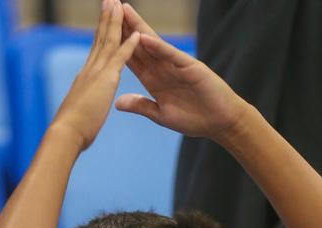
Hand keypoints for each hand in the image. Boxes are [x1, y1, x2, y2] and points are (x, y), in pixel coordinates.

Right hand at [50, 0, 139, 150]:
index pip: (94, 51)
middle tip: (109, 1)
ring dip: (116, 22)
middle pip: (99, 39)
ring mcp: (97, 73)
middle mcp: (89, 71)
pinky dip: (129, 45)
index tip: (103, 21)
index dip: (99, 34)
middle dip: (105, 20)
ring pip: (109, 41)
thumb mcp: (78, 114)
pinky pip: (120, 58)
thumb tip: (79, 111)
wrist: (66, 133)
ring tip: (119, 4)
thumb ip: (81, 107)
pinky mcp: (106, 80)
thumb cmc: (71, 130)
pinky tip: (136, 33)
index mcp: (84, 78)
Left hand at [116, 3, 247, 140]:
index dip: (116, 44)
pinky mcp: (190, 68)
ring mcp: (176, 66)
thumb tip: (117, 102)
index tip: (101, 31)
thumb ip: (141, 106)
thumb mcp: (162, 115)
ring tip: (125, 11)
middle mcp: (163, 69)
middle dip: (124, 27)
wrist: (220, 123)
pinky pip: (171, 56)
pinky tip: (144, 38)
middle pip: (138, 44)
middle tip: (109, 7)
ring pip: (153, 44)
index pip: (131, 58)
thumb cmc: (195, 119)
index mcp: (154, 80)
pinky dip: (158, 47)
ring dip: (139, 28)